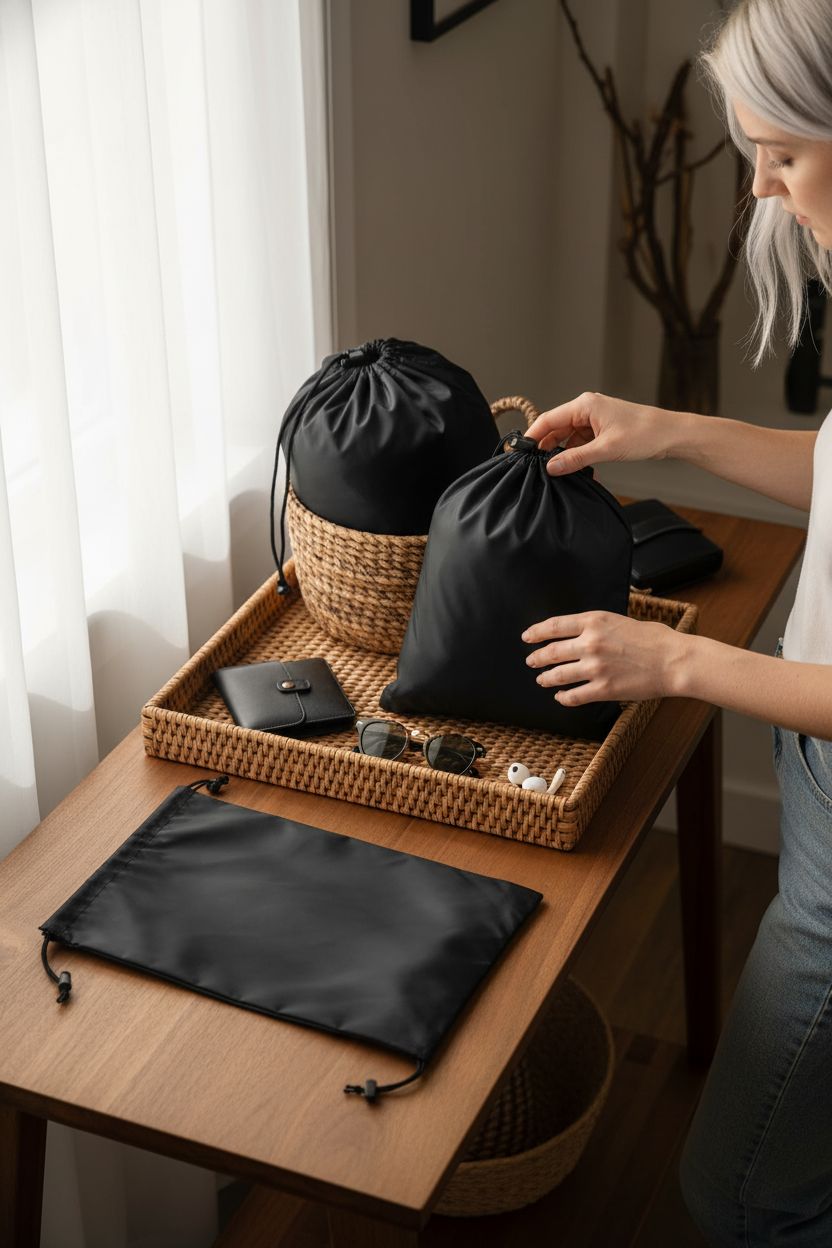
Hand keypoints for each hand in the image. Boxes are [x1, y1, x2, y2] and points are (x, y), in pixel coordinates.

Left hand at [522, 611, 689, 705]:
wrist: (673, 660)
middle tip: (532, 661)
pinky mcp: (603, 689)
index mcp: (594, 622)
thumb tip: (581, 634)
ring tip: (542, 679)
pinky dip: (563, 697)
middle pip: (551, 651)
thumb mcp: (620, 621)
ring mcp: (595, 667)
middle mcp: (590, 643)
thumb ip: (598, 627)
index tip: (527, 637)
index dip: (536, 632)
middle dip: (537, 658)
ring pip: (558, 675)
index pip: (554, 626)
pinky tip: (561, 696)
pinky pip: (574, 696)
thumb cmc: (655, 639)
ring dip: (547, 678)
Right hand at [525, 392, 676, 476]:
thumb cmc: (644, 433)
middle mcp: (586, 408)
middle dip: (546, 448)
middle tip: (536, 468)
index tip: (520, 453)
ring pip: (567, 437)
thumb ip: (576, 458)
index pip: (548, 419)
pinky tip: (576, 469)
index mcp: (584, 405)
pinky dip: (576, 455)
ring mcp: (594, 419)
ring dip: (563, 453)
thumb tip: (551, 467)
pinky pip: (580, 442)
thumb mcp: (606, 449)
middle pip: (555, 428)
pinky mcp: (601, 429)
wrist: (670, 435)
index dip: (533, 437)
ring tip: (558, 471)